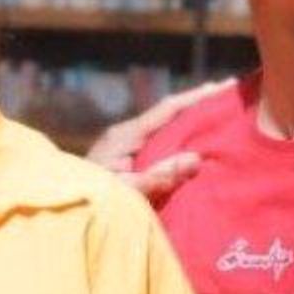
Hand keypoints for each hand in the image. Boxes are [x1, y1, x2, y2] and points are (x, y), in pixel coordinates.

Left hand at [85, 79, 235, 202]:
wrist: (63, 209)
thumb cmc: (90, 202)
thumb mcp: (126, 192)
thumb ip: (158, 177)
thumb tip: (195, 158)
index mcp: (126, 135)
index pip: (168, 109)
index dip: (197, 97)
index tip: (224, 85)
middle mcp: (126, 133)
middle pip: (169, 114)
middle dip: (198, 105)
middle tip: (231, 96)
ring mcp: (124, 144)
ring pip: (165, 127)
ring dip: (190, 121)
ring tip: (220, 116)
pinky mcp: (124, 157)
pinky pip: (158, 142)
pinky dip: (179, 138)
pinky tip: (194, 143)